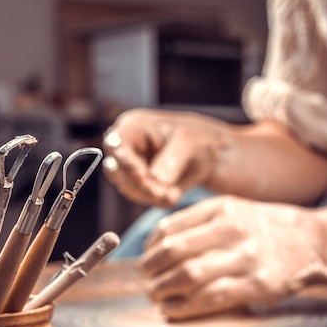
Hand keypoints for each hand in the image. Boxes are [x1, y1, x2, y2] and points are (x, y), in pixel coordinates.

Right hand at [102, 109, 231, 206]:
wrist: (211, 154)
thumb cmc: (198, 138)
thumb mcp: (189, 142)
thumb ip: (171, 160)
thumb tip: (156, 179)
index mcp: (133, 127)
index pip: (116, 145)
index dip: (125, 161)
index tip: (143, 176)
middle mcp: (126, 147)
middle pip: (116, 170)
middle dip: (139, 184)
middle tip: (164, 192)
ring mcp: (130, 167)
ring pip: (127, 187)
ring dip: (150, 195)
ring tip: (173, 194)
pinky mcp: (139, 184)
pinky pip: (140, 197)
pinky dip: (156, 200)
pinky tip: (173, 195)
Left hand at [139, 195, 326, 319]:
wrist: (314, 241)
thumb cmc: (266, 226)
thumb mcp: (233, 208)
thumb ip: (199, 221)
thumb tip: (158, 242)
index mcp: (222, 208)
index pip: (170, 227)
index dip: (150, 246)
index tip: (146, 257)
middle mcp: (232, 230)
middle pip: (174, 251)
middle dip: (151, 269)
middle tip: (145, 279)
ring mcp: (246, 258)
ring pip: (189, 276)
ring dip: (164, 289)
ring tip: (155, 295)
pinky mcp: (258, 285)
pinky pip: (212, 298)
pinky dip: (186, 307)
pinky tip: (173, 309)